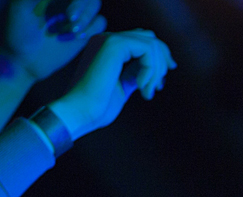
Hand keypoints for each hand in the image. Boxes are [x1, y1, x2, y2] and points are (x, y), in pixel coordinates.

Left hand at [3, 0, 106, 80]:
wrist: (27, 58)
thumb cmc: (19, 32)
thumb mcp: (21, 9)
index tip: (68, 12)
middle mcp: (66, 0)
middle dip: (81, 5)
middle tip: (70, 18)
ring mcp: (77, 13)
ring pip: (95, 5)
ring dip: (87, 17)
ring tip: (73, 30)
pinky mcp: (85, 29)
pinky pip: (100, 22)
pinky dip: (92, 28)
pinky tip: (77, 37)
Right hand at [48, 30, 174, 139]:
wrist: (80, 112)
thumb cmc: (98, 106)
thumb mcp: (123, 86)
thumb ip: (135, 73)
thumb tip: (155, 69)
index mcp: (107, 47)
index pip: (142, 41)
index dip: (159, 60)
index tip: (160, 84)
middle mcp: (107, 38)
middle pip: (150, 39)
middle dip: (161, 63)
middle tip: (158, 87)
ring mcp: (109, 39)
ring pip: (152, 44)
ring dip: (157, 71)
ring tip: (148, 92)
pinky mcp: (114, 44)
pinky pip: (148, 50)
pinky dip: (151, 70)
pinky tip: (141, 87)